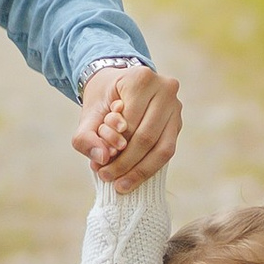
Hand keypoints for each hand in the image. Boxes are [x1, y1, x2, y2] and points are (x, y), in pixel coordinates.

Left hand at [75, 62, 181, 188]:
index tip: (98, 164)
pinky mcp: (178, 122)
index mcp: (141, 79)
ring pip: (162, 148)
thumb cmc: (104, 100)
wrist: (118, 87)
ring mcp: (176, 106)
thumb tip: (102, 159)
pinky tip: (133, 179)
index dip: (114, 147)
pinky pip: (167, 151)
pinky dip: (149, 167)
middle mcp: (165, 89)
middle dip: (125, 163)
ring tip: (120, 185)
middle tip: (106, 177)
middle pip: (146, 137)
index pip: (129, 123)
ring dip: (139, 170)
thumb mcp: (87, 114)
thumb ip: (85, 137)